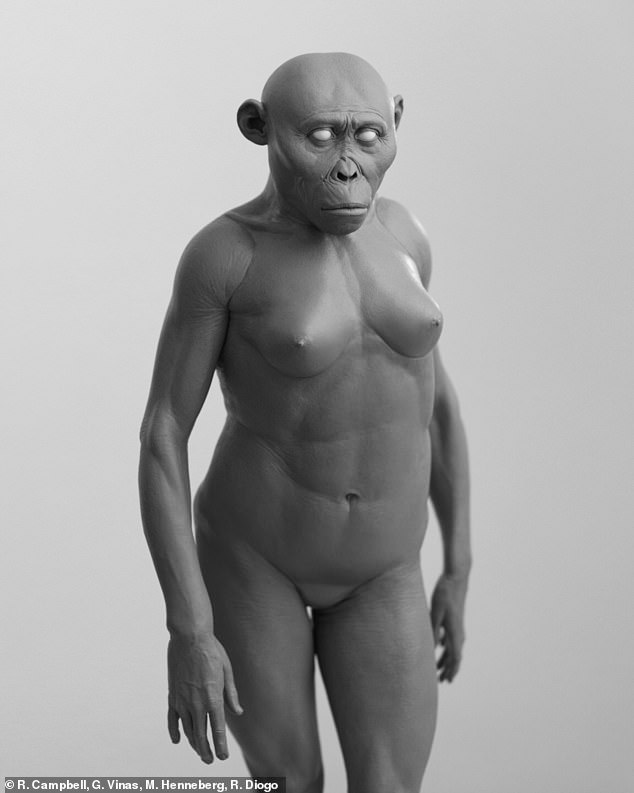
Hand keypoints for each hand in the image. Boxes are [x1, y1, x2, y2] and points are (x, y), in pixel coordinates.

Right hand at [167, 633, 242, 762]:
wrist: (189, 637)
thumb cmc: (211, 651)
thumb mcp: (227, 671)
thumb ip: (231, 694)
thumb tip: (238, 712)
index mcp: (213, 697)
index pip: (217, 729)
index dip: (220, 745)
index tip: (222, 756)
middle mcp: (196, 703)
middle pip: (201, 734)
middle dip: (206, 750)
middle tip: (211, 760)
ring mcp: (182, 700)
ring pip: (187, 729)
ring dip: (194, 743)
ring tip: (200, 751)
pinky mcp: (172, 695)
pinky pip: (172, 719)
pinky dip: (174, 731)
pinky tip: (178, 740)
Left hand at [430, 572, 468, 682]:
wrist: (456, 578)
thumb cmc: (444, 594)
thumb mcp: (435, 613)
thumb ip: (433, 631)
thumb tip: (431, 648)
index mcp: (455, 632)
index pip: (455, 657)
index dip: (451, 670)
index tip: (447, 681)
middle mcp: (459, 632)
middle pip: (455, 656)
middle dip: (448, 669)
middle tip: (442, 681)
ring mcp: (457, 626)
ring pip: (453, 648)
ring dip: (446, 659)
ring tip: (438, 669)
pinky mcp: (454, 620)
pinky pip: (451, 638)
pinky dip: (446, 647)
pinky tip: (438, 648)